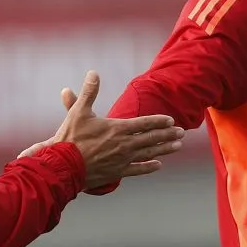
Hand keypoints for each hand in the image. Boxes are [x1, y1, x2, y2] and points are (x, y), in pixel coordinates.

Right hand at [17, 71, 183, 188]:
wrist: (64, 166)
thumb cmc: (70, 138)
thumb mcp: (78, 111)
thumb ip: (88, 92)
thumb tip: (93, 73)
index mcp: (117, 128)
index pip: (144, 124)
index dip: (158, 121)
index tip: (171, 120)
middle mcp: (124, 144)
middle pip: (151, 138)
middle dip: (167, 134)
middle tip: (181, 132)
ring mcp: (122, 160)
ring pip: (148, 153)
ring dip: (164, 149)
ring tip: (177, 146)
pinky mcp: (117, 172)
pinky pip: (138, 170)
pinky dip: (149, 167)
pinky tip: (158, 165)